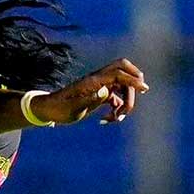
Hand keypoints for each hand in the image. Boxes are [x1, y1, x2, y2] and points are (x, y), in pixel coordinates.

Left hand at [31, 59, 147, 124]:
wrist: (48, 110)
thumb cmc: (59, 109)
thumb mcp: (73, 108)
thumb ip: (90, 99)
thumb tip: (106, 91)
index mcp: (94, 81)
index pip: (118, 73)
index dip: (133, 79)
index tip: (144, 89)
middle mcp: (99, 80)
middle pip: (124, 74)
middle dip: (132, 88)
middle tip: (128, 106)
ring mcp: (100, 87)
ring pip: (122, 87)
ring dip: (125, 102)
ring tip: (116, 119)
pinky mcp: (99, 95)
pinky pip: (115, 98)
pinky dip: (117, 108)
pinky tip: (107, 120)